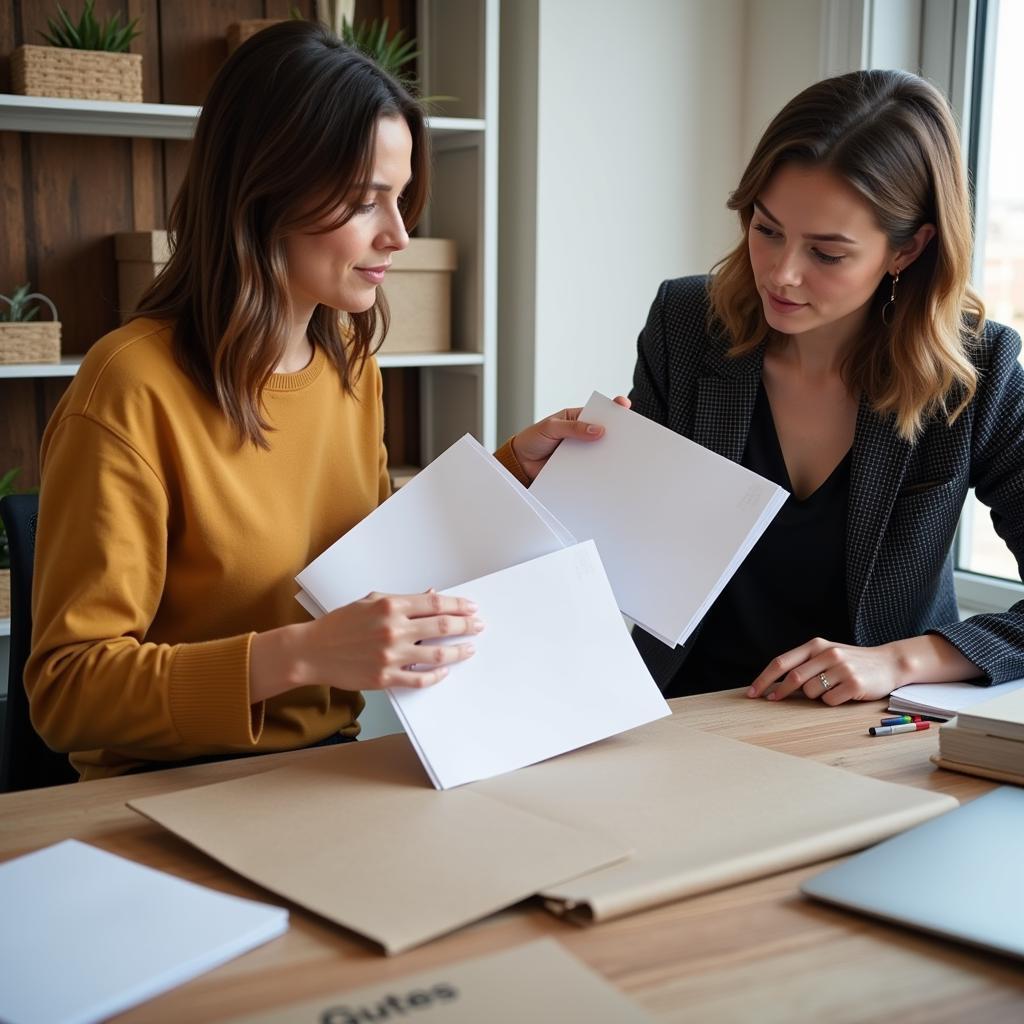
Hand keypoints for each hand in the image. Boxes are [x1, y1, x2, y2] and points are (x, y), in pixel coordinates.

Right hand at [251, 591, 483, 700]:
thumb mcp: (371, 602)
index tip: (472, 608)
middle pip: (441, 627)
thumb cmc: (340, 624)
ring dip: (458, 651)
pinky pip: (420, 679)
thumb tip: (431, 596)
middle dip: (465, 626)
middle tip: (479, 626)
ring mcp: (390, 656)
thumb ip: (402, 600)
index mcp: (390, 606)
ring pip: (436, 655)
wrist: (313, 651)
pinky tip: (445, 670)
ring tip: (470, 648)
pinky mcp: (385, 677)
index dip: (458, 606)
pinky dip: (436, 675)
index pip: (435, 604)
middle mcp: (393, 630)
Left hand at [511, 396, 630, 481]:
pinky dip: (598, 470)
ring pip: (600, 452)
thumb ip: (573, 428)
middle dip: (616, 433)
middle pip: (605, 432)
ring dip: (608, 454)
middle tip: (626, 435)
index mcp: (577, 418)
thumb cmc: (533, 439)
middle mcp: (582, 434)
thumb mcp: (551, 427)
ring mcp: (582, 452)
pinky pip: (591, 468)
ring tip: (616, 455)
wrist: (520, 463)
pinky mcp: (579, 468)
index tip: (623, 405)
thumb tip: (598, 430)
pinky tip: (604, 471)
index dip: (613, 408)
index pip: (598, 411)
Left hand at [745, 637, 906, 704]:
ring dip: (814, 696)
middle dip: (779, 691)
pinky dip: (831, 701)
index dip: (764, 678)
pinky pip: (829, 700)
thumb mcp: (826, 655)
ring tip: (829, 688)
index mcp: (816, 645)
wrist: (888, 663)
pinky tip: (843, 693)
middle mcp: (827, 654)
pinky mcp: (853, 684)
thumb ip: (803, 664)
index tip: (753, 692)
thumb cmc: (851, 662)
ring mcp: (841, 668)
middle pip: (793, 678)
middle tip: (772, 700)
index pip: (782, 662)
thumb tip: (774, 684)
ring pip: (811, 692)